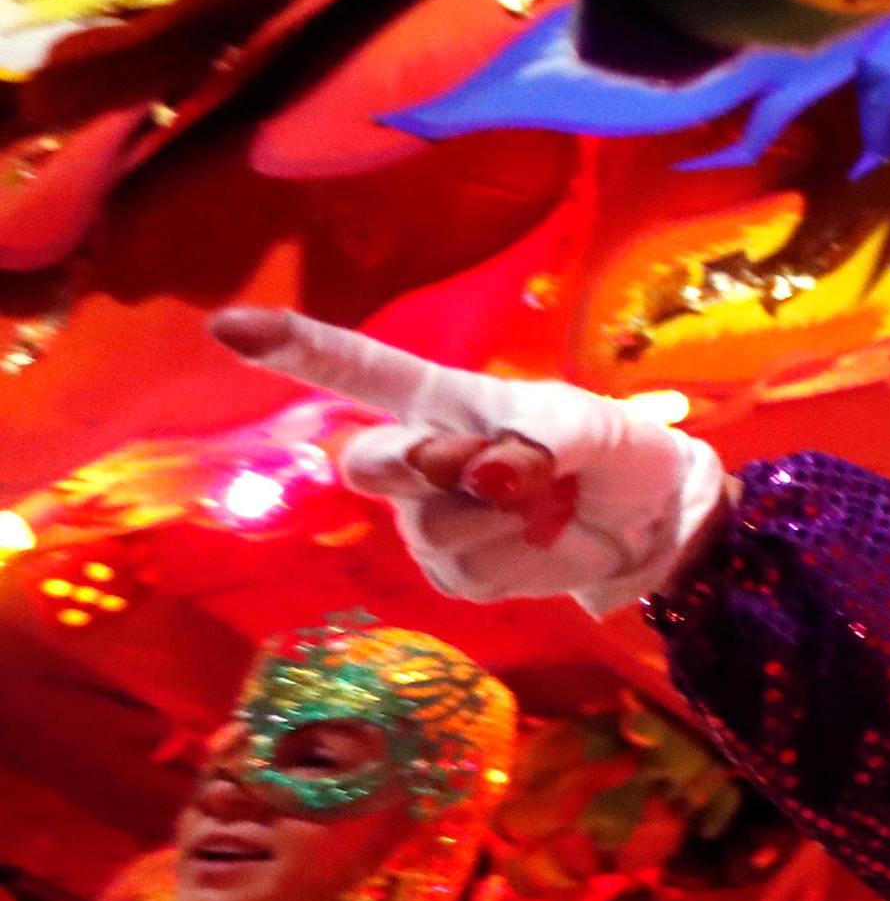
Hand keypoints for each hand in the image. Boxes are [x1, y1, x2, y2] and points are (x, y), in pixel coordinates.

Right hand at [207, 310, 728, 614]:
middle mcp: (423, 455)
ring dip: (502, 516)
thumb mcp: (588, 427)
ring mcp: (429, 520)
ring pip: (433, 524)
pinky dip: (519, 555)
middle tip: (491, 469)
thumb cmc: (611, 447)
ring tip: (549, 500)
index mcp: (443, 400)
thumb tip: (479, 476)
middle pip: (371, 463)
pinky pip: (468, 569)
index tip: (227, 327)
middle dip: (422, 466)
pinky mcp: (454, 573)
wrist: (651, 518)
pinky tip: (542, 539)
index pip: (359, 370)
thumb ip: (534, 440)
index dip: (296, 348)